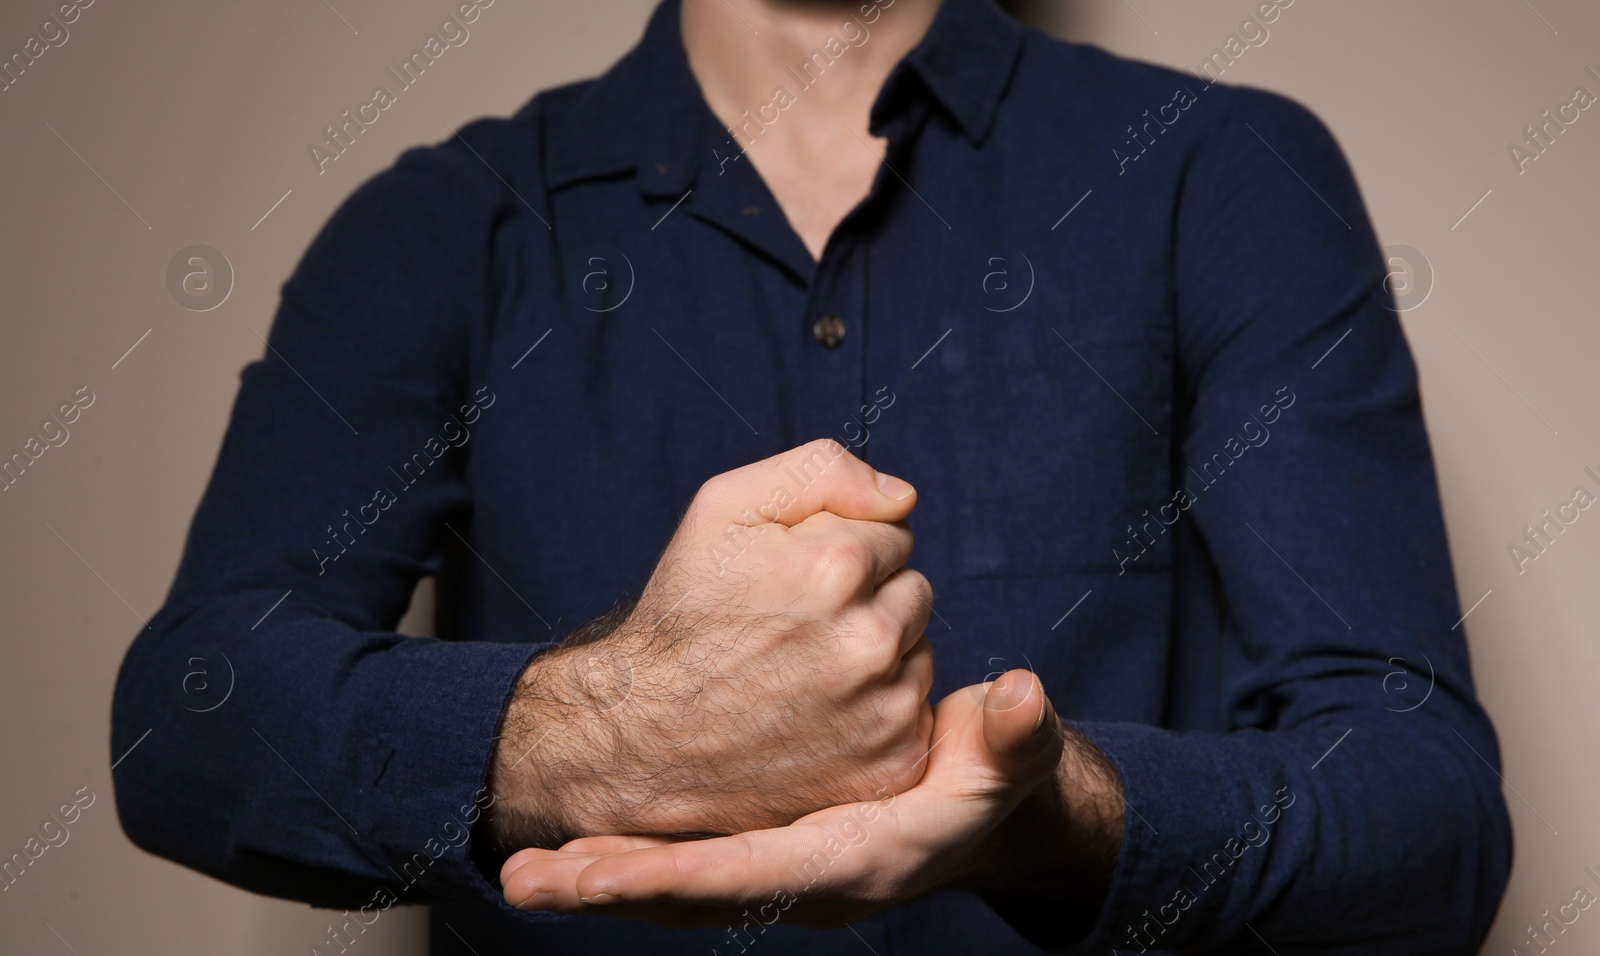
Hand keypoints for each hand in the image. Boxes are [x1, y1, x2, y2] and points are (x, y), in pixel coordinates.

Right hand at [489, 439, 936, 847]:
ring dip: (877, 659)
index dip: (840, 552)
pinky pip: (917, 714)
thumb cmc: (685, 615)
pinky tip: (820, 720)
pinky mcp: (893, 766)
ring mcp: (885, 712)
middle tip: (796, 633)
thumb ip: (822, 472)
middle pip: (915, 593)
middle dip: (867, 602)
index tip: (792, 583)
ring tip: (803, 677)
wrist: (644, 739)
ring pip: (917, 654)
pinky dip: (879, 716)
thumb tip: (903, 497)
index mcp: (836, 568)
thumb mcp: (725, 509)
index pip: (894, 533)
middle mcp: (870, 642)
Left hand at [498, 670, 1122, 928]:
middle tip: (527, 880)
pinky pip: (690, 869)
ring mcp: (781, 874)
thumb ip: (1018, 733)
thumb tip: (1016, 697)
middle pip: (696, 896)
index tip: (597, 874)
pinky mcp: (765, 854)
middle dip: (611, 890)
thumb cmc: (997, 777)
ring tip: (524, 875)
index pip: (756, 874)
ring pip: (681, 890)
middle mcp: (809, 882)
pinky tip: (575, 854)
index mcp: (859, 858)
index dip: (676, 874)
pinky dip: (633, 867)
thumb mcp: (1015, 754)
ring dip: (604, 884)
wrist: (991, 810)